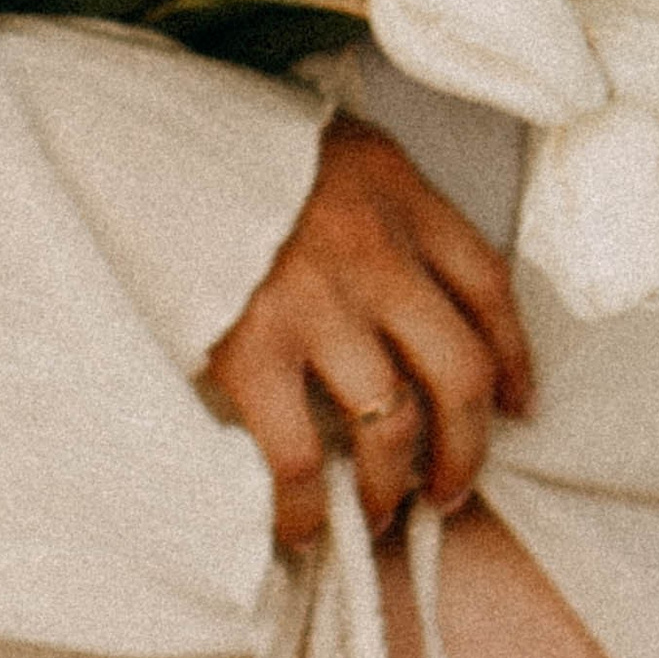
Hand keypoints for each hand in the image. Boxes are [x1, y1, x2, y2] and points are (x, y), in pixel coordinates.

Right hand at [202, 117, 532, 550]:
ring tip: (377, 515)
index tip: (517, 404)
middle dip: (468, 448)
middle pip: (461, 372)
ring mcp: (318, 305)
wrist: (141, 133)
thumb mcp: (333, 148)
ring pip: (394, 424)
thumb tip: (404, 287)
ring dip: (393, 487)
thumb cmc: (233, 145)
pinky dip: (305, 505)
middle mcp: (376, 254)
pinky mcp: (251, 347)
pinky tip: (300, 524)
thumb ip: (378, 205)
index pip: (488, 287)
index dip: (514, 357)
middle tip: (451, 489)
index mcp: (400, 195)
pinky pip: (300, 454)